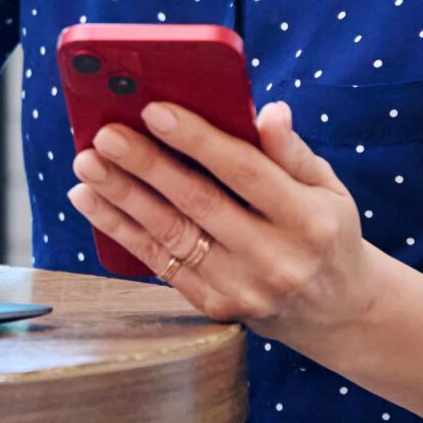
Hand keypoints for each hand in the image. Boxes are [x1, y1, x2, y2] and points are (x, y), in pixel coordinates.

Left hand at [68, 101, 379, 346]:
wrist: (336, 311)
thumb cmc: (326, 232)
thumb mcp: (327, 188)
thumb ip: (292, 151)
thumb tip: (268, 111)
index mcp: (307, 220)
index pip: (245, 172)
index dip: (198, 140)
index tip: (155, 110)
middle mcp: (275, 258)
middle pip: (199, 204)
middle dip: (146, 166)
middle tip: (105, 135)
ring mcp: (242, 288)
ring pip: (170, 236)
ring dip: (121, 197)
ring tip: (86, 165)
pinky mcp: (215, 306)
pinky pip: (160, 263)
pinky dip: (121, 230)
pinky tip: (92, 201)